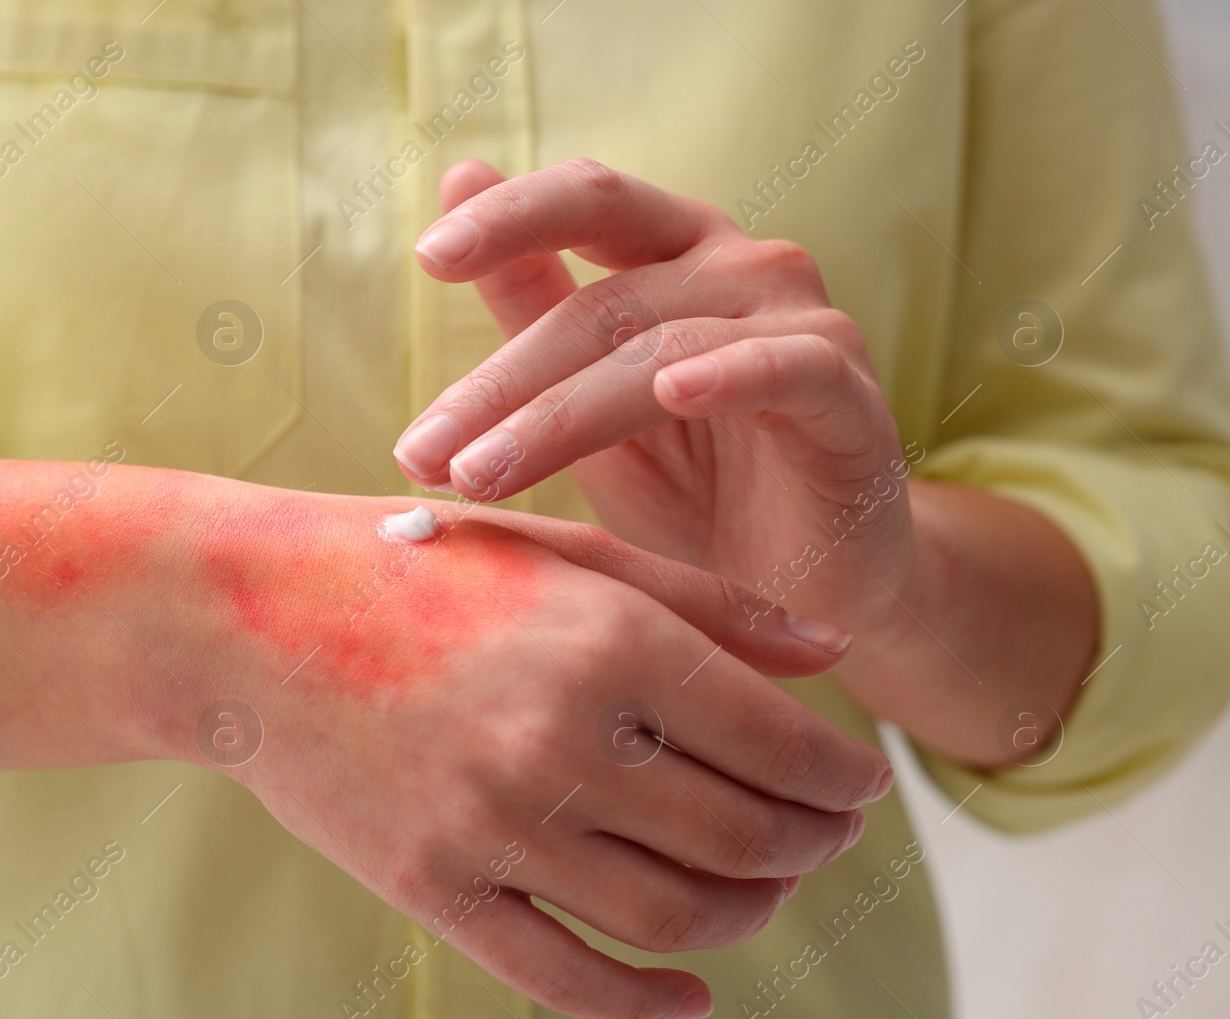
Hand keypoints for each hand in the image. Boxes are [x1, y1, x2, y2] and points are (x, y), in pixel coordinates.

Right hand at [178, 488, 891, 1018]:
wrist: (246, 615)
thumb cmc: (415, 564)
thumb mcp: (564, 549)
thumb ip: (707, 601)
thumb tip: (838, 653)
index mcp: (605, 640)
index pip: (780, 744)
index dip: (845, 777)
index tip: (863, 784)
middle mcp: (559, 740)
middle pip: (744, 838)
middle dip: (813, 844)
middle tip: (825, 833)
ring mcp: (492, 827)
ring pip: (675, 917)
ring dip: (751, 915)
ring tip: (766, 889)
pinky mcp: (434, 889)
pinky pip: (569, 976)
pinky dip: (649, 1003)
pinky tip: (691, 993)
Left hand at [393, 159, 916, 641]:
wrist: (802, 590)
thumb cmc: (695, 486)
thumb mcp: (588, 399)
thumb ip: (533, 297)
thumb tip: (457, 175)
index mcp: (679, 253)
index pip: (591, 201)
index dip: (511, 217)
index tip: (427, 256)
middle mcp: (745, 268)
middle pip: (607, 300)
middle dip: (501, 381)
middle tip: (421, 450)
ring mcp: (804, 325)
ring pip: (665, 347)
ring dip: (559, 416)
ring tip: (481, 473)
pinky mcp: (850, 398)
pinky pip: (787, 369)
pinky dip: (730, 374)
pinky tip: (673, 392)